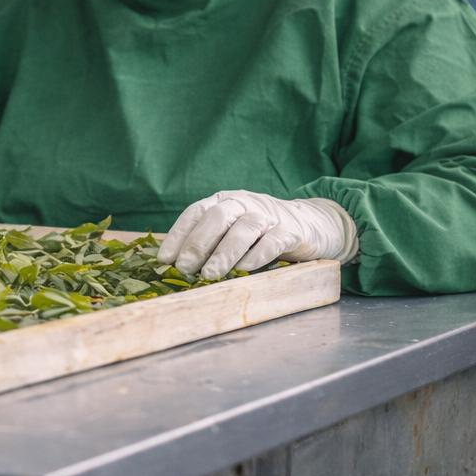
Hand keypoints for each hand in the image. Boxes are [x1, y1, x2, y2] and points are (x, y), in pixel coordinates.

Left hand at [157, 190, 356, 278]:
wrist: (310, 225)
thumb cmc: (260, 233)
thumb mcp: (231, 232)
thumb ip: (209, 243)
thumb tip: (174, 268)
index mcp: (223, 201)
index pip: (195, 213)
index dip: (178, 234)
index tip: (164, 259)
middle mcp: (243, 203)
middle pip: (217, 218)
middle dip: (198, 243)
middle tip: (184, 268)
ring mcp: (268, 215)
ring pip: (244, 229)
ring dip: (224, 252)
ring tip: (210, 274)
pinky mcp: (291, 231)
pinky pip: (273, 240)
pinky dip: (257, 254)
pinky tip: (245, 269)